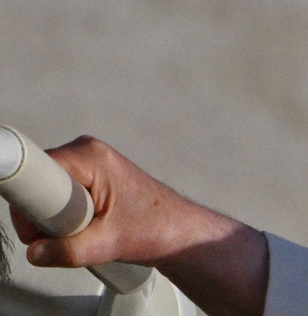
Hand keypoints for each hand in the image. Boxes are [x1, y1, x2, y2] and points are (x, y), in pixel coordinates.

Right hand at [10, 136, 266, 315]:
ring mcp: (86, 165)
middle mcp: (85, 153)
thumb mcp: (108, 243)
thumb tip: (36, 252)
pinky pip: (54, 199)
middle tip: (74, 232)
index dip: (31, 202)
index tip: (41, 222)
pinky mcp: (86, 180)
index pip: (35, 170)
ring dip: (52, 221)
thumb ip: (68, 250)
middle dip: (42, 216)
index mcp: (90, 156)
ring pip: (43, 195)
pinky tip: (83, 228)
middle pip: (36, 184)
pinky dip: (60, 219)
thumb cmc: (157, 227)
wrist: (179, 232)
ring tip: (86, 229)